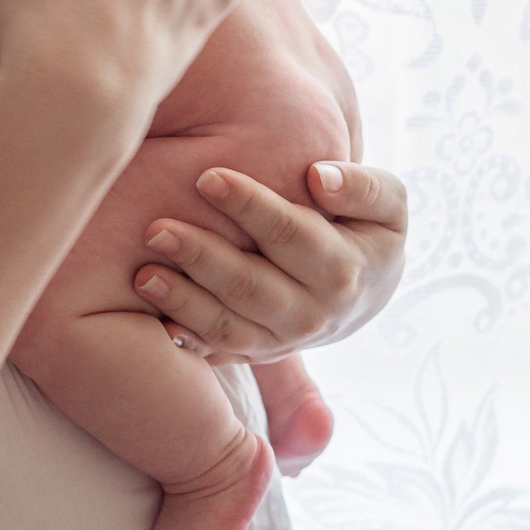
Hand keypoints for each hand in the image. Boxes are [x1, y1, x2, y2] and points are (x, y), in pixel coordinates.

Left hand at [134, 162, 407, 361]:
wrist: (364, 292)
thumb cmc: (363, 227)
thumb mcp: (387, 203)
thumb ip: (362, 187)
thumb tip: (317, 176)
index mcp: (344, 268)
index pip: (292, 234)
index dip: (250, 206)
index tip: (208, 177)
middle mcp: (314, 312)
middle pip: (252, 286)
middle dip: (202, 257)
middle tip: (156, 229)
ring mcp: (282, 339)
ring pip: (229, 326)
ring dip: (183, 303)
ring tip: (143, 275)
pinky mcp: (257, 354)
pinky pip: (220, 352)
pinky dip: (188, 341)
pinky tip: (155, 322)